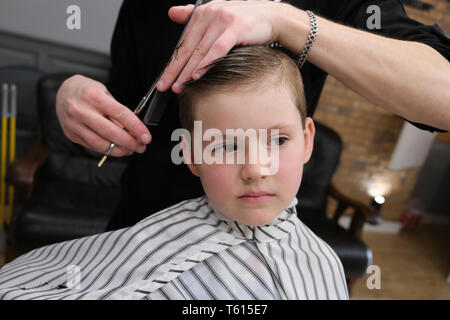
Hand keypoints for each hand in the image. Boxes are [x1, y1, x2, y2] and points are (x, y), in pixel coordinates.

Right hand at [55, 74, 151, 156]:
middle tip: (141, 146)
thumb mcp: (105, 93)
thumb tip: (133, 131)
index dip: (136, 127)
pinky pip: (92, 146)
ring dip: (119, 150)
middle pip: (110, 132)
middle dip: (129, 142)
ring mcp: (73, 123)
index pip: (120, 114)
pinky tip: (116, 149)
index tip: (146, 137)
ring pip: (100, 143)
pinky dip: (107, 150)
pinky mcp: (70, 134)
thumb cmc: (88, 91)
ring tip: (130, 149)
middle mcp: (80, 110)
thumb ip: (117, 111)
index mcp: (92, 95)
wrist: (63, 91)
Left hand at [157, 0, 279, 93]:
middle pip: (188, 48)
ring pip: (200, 51)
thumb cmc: (245, 20)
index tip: (163, 79)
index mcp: (202, 13)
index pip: (182, 42)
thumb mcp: (216, 14)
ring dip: (188, 71)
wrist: (273, 16)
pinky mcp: (235, 28)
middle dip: (175, 70)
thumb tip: (172, 13)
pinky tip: (198, 75)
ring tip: (179, 85)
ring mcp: (222, 20)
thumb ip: (193, 15)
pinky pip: (217, 49)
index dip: (171, 62)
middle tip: (165, 86)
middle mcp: (210, 14)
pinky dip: (207, 63)